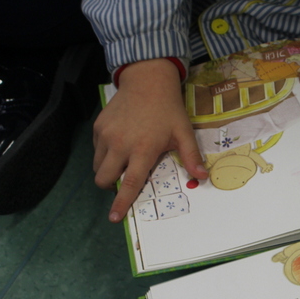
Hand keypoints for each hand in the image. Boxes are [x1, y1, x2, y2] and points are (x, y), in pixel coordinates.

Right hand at [93, 58, 207, 222]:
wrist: (147, 80)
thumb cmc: (168, 109)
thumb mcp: (184, 132)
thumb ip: (191, 156)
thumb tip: (202, 177)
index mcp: (142, 149)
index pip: (129, 182)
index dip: (121, 202)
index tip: (114, 218)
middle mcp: (120, 144)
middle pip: (104, 179)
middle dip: (111, 186)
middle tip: (125, 178)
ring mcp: (106, 135)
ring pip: (97, 166)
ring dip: (107, 170)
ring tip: (124, 160)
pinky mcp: (97, 127)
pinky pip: (96, 150)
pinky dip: (105, 154)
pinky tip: (120, 143)